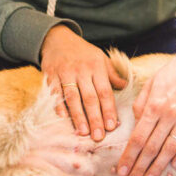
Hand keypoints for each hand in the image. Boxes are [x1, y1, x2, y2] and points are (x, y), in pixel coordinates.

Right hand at [41, 25, 126, 140]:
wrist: (57, 38)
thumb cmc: (83, 53)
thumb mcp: (101, 58)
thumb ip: (112, 74)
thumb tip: (124, 87)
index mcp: (97, 67)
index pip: (105, 92)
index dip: (109, 110)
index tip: (112, 126)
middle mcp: (82, 70)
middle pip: (90, 98)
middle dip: (95, 119)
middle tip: (98, 136)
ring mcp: (65, 73)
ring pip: (73, 98)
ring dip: (78, 116)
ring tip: (83, 132)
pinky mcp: (50, 75)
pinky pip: (55, 93)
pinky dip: (59, 106)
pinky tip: (63, 119)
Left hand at [116, 35, 175, 175]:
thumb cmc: (171, 74)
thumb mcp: (150, 85)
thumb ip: (141, 106)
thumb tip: (136, 126)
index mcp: (154, 106)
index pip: (138, 137)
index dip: (129, 156)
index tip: (122, 170)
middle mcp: (170, 115)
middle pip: (152, 147)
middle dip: (140, 167)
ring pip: (170, 149)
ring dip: (158, 167)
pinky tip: (172, 167)